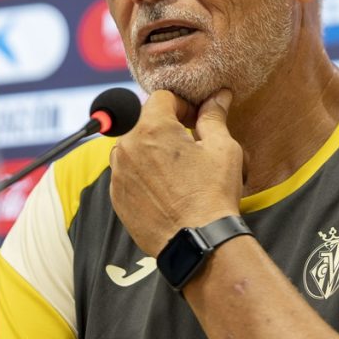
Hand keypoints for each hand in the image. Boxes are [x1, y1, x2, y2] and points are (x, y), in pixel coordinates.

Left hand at [109, 89, 241, 256]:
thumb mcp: (222, 148)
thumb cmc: (213, 193)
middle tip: (190, 144)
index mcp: (150, 128)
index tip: (196, 120)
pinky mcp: (116, 196)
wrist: (198, 242)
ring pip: (132, 146)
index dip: (183, 104)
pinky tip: (166, 188)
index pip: (161, 98)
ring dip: (151, 149)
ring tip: (178, 168)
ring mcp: (118, 172)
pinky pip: (127, 173)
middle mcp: (126, 146)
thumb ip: (213, 117)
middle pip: (143, 121)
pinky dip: (142, 173)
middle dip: (166, 126)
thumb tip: (218, 96)